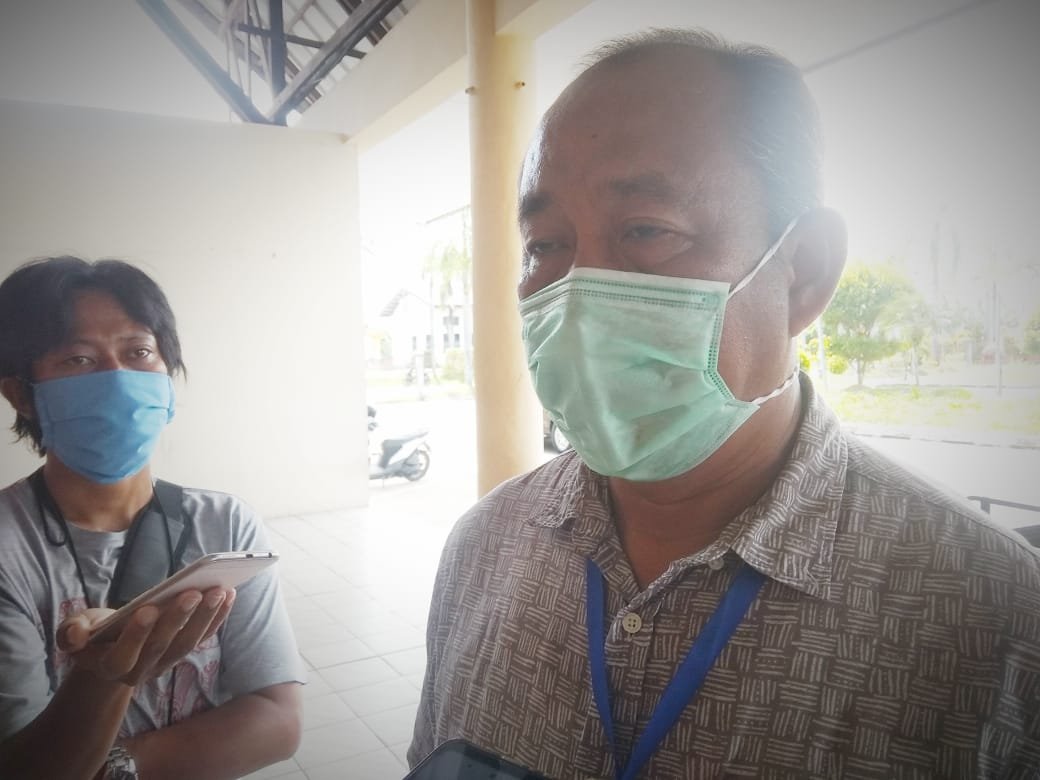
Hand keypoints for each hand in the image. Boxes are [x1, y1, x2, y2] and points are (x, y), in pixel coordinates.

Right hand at [57, 587, 235, 686]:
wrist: (109, 655)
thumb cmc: (93, 637)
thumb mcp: (74, 632)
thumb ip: (71, 633)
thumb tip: (76, 636)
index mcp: (110, 665)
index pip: (124, 656)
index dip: (136, 635)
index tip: (147, 609)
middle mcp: (141, 671)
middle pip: (162, 646)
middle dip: (178, 618)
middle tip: (193, 591)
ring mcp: (165, 664)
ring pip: (188, 643)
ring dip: (206, 617)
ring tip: (219, 589)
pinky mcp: (182, 652)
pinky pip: (203, 636)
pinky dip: (217, 616)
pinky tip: (228, 594)